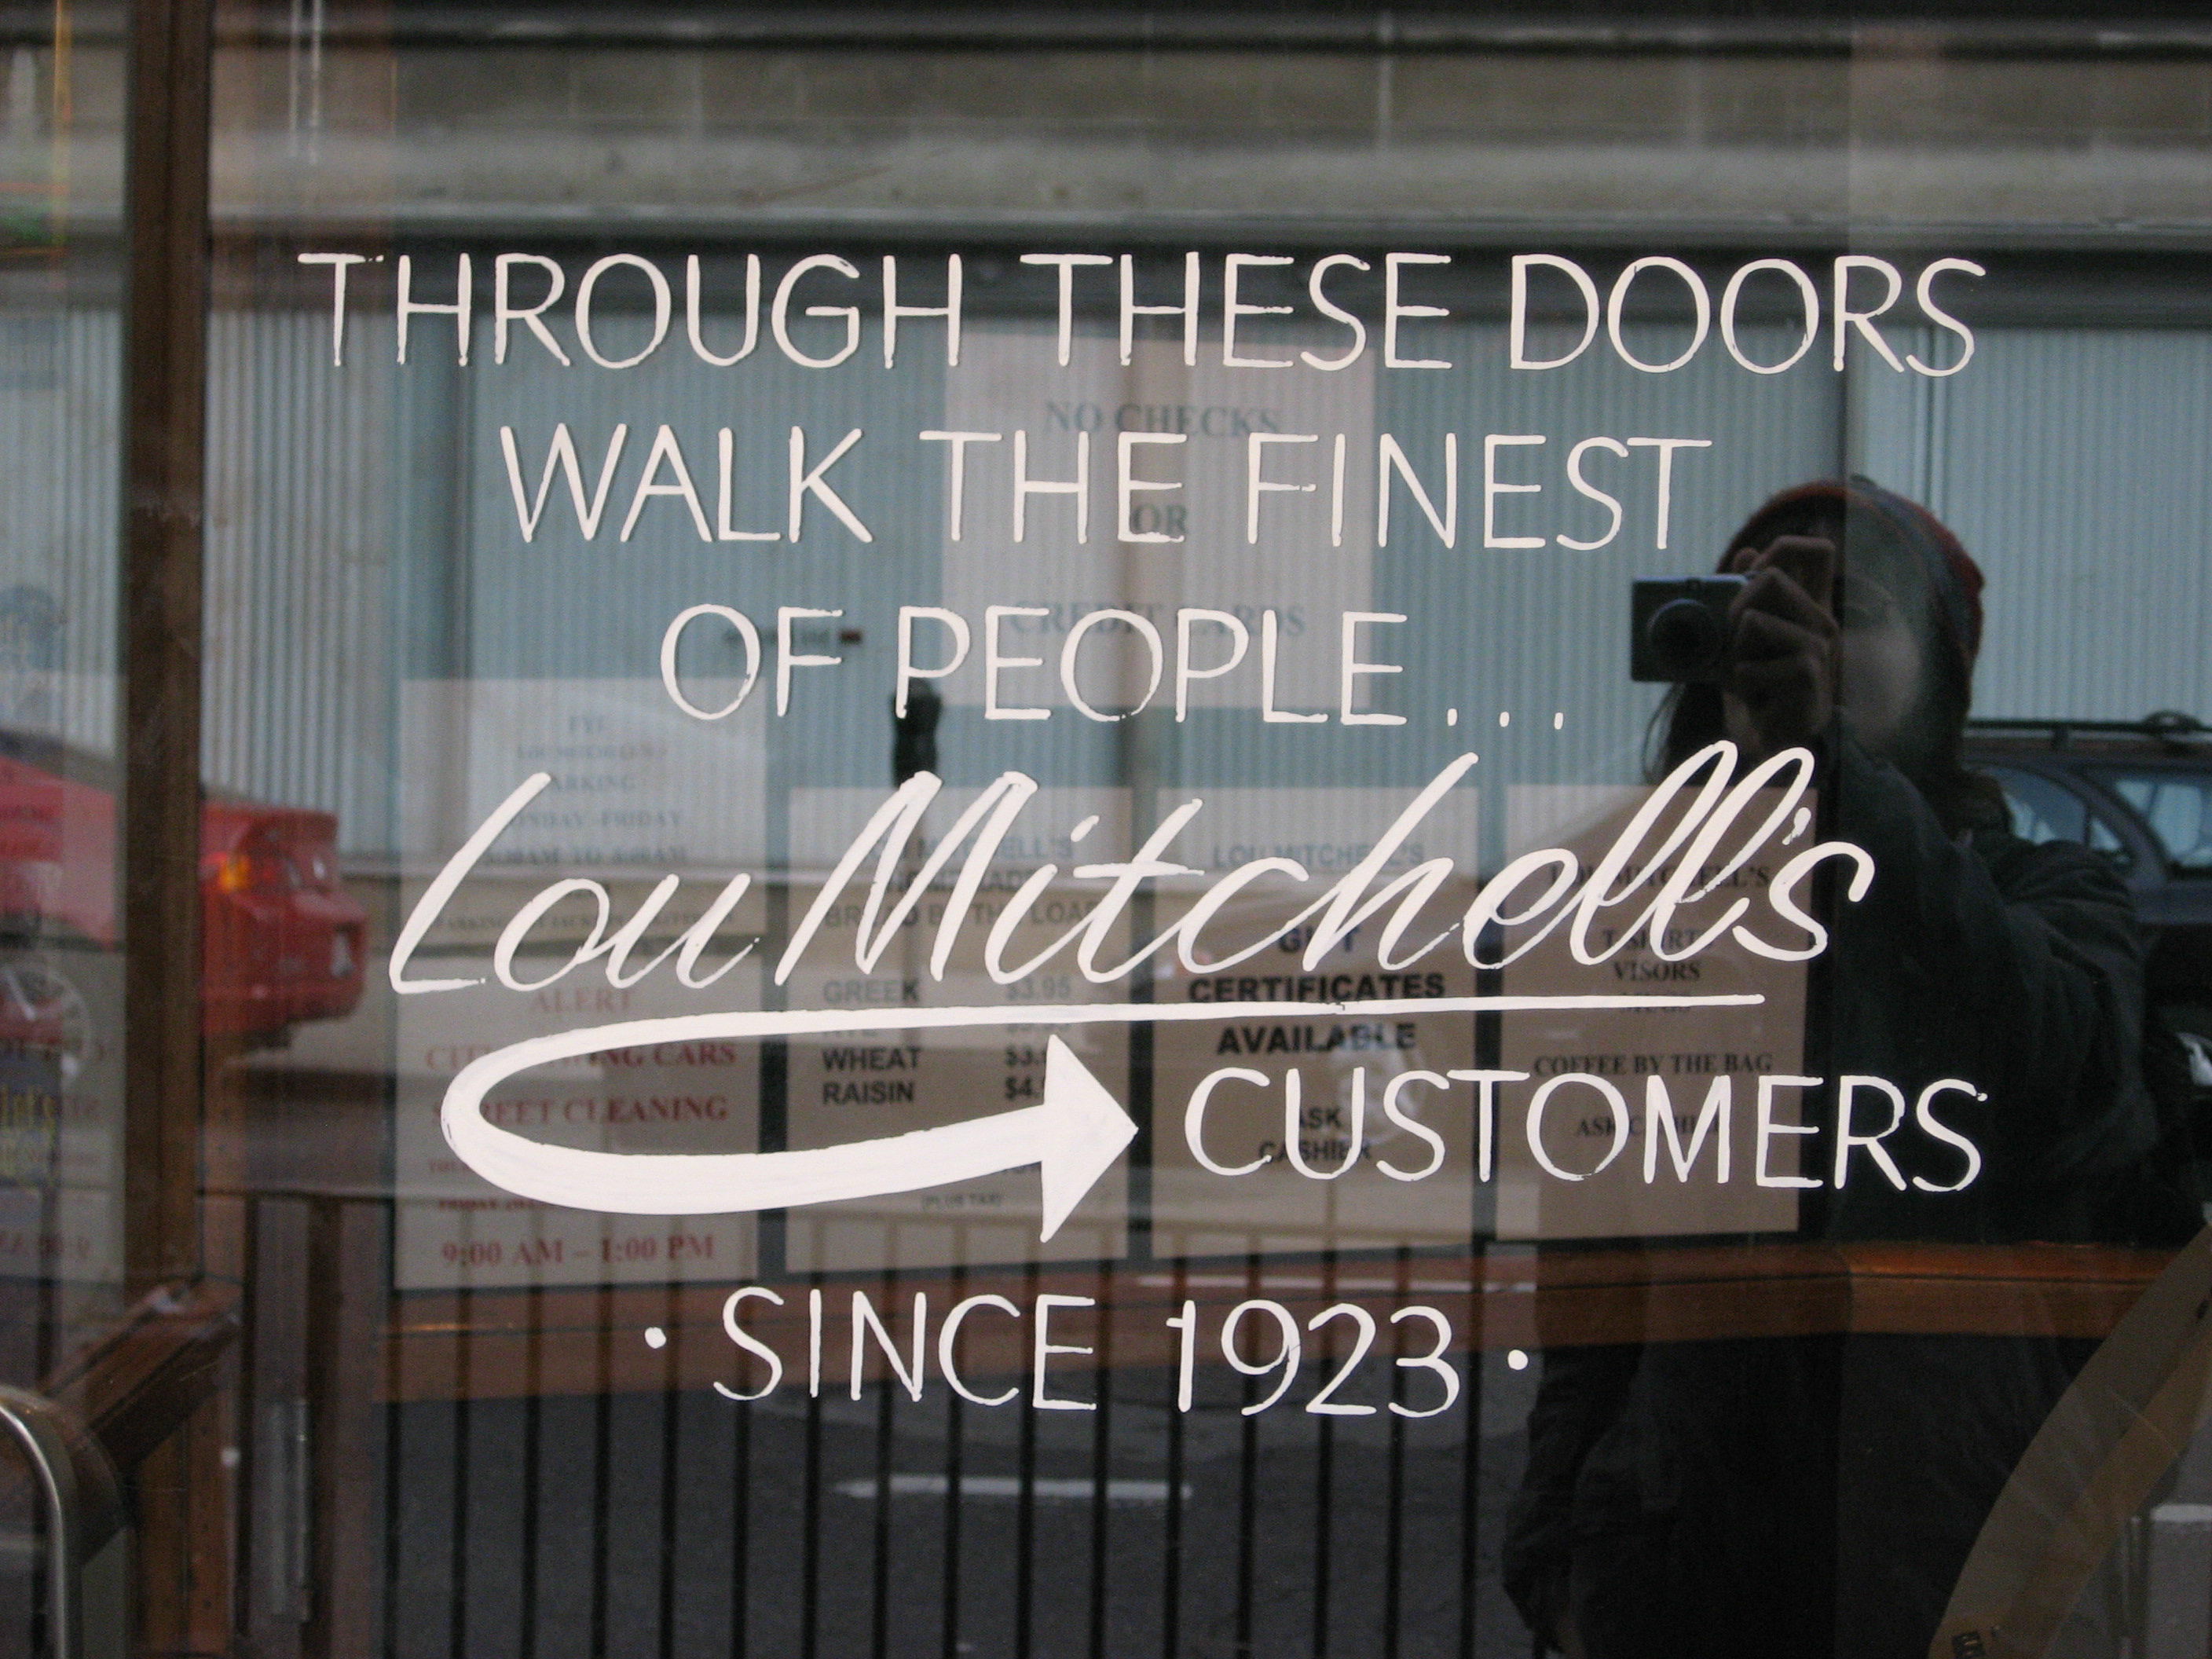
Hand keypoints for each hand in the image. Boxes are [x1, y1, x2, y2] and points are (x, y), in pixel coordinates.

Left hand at [1720, 534, 1838, 762]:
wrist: (1774, 739)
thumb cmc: (1759, 686)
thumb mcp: (1744, 638)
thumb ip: (1746, 597)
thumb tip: (1745, 553)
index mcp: (1810, 607)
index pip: (1818, 553)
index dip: (1786, 546)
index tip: (1754, 570)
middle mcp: (1822, 620)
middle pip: (1770, 578)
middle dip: (1735, 606)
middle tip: (1734, 643)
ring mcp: (1819, 645)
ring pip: (1753, 620)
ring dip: (1734, 650)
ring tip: (1747, 674)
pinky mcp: (1808, 672)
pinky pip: (1749, 663)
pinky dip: (1740, 681)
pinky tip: (1757, 696)